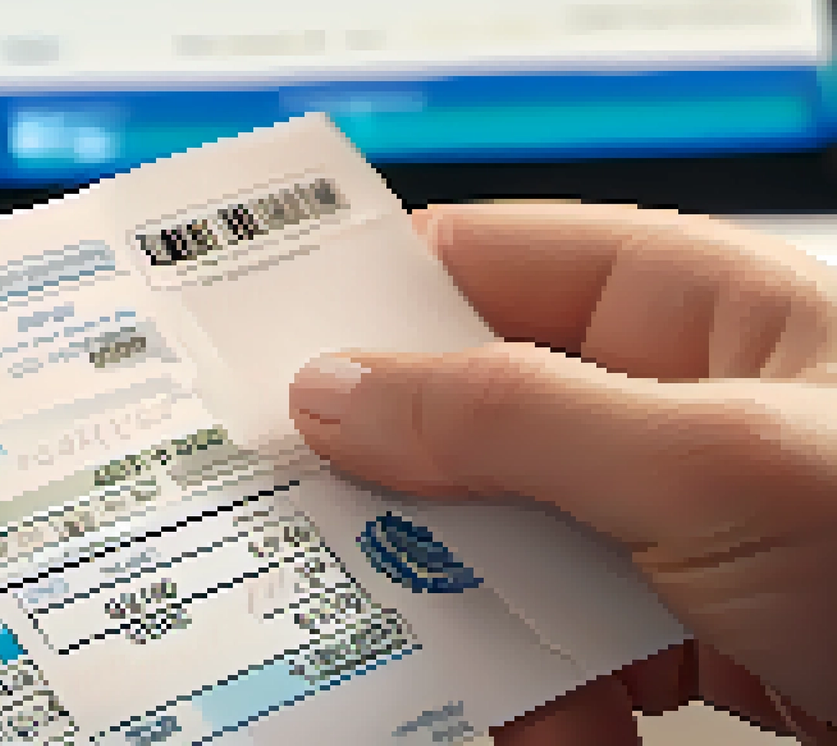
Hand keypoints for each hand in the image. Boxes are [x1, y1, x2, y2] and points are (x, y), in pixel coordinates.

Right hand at [289, 203, 836, 743]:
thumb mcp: (712, 466)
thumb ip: (512, 419)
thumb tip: (336, 394)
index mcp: (686, 304)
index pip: (477, 263)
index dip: (361, 302)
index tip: (250, 356)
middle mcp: (665, 402)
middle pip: (463, 421)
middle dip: (399, 496)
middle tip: (325, 541)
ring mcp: (668, 516)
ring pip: (495, 545)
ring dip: (473, 620)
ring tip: (481, 672)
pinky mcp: (680, 620)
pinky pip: (558, 642)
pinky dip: (546, 696)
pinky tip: (572, 726)